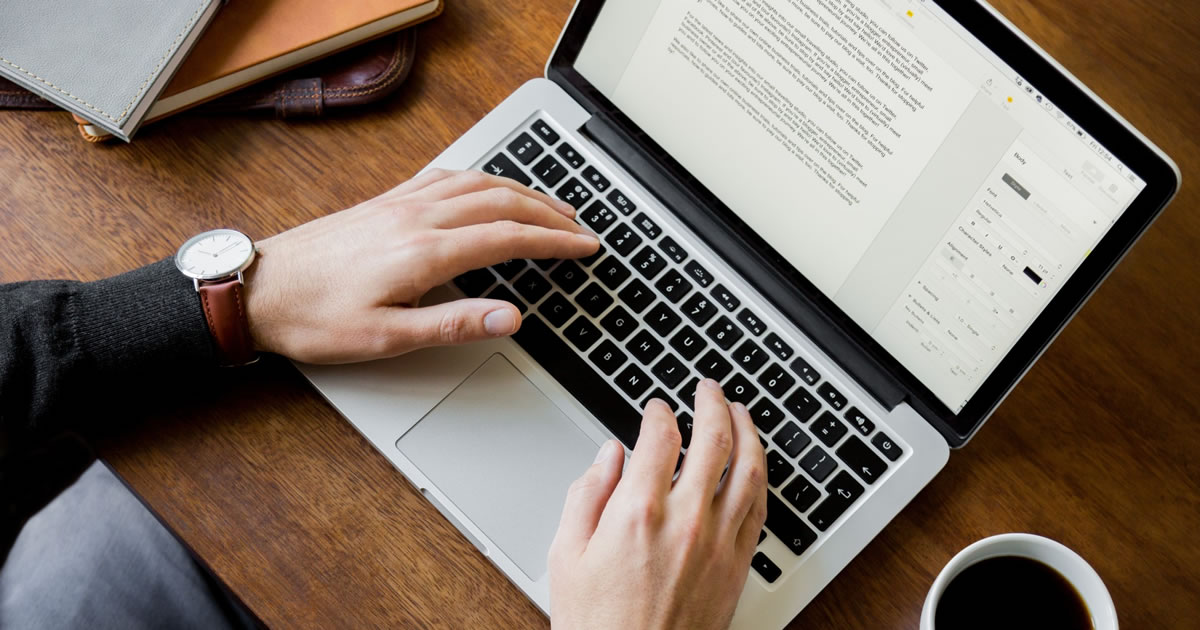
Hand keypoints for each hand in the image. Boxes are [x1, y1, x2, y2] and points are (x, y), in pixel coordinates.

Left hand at [243, 169, 598, 363]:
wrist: (257, 289)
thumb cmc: (314, 317)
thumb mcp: (385, 338)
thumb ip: (453, 324)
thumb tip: (511, 317)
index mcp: (423, 251)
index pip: (508, 237)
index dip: (554, 242)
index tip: (585, 247)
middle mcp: (416, 217)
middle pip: (501, 201)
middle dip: (549, 213)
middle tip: (581, 228)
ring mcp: (400, 203)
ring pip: (477, 182)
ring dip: (521, 191)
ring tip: (550, 207)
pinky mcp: (385, 201)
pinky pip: (446, 177)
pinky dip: (482, 179)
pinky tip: (488, 187)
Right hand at [549, 380, 767, 629]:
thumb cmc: (596, 623)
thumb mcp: (565, 554)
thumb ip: (587, 494)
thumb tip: (609, 455)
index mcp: (638, 512)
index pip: (662, 436)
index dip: (660, 412)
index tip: (657, 408)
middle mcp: (686, 521)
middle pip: (715, 439)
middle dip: (713, 403)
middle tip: (708, 389)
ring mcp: (718, 543)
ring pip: (749, 469)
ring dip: (748, 430)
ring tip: (741, 412)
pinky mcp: (737, 566)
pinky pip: (759, 508)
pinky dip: (760, 477)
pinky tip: (753, 465)